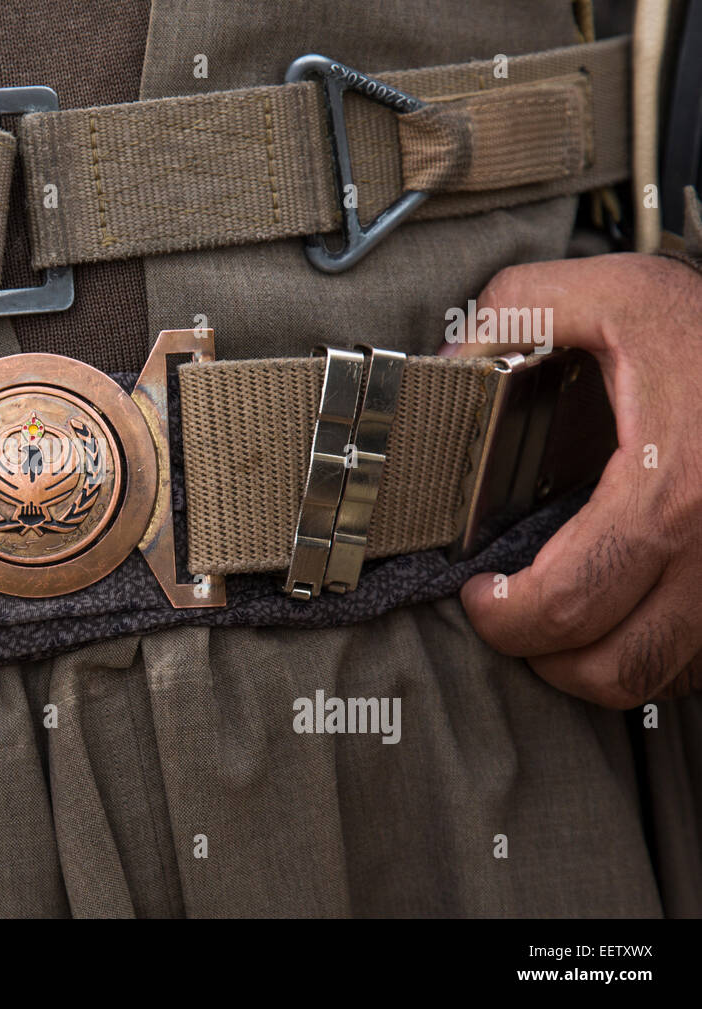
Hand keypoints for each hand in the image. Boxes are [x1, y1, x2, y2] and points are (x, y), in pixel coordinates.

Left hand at [458, 253, 701, 707]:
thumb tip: (446, 362)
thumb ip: (517, 314)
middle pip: (614, 664)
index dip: (504, 617)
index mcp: (668, 491)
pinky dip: (652, 654)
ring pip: (661, 676)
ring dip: (596, 664)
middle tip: (509, 615)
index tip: (478, 595)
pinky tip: (622, 611)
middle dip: (540, 654)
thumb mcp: (616, 293)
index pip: (568, 602)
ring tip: (558, 620)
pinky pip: (700, 662)